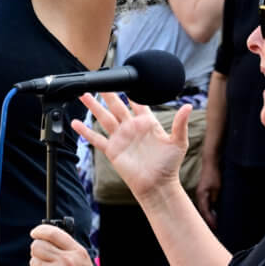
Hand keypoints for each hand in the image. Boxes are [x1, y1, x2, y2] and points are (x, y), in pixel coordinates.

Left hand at [29, 223, 110, 265]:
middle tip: (43, 260)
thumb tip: (47, 242)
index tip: (35, 233)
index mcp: (77, 252)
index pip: (52, 233)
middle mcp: (67, 261)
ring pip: (34, 262)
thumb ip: (67, 251)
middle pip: (37, 246)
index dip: (40, 231)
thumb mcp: (84, 263)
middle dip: (37, 252)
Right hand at [75, 92, 189, 200]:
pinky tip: (76, 123)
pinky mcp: (112, 150)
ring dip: (94, 107)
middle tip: (100, 81)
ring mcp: (120, 139)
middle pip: (116, 106)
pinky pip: (96, 139)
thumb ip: (180, 123)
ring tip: (83, 94)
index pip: (137, 103)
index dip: (131, 91)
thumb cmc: (169, 165)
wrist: (158, 186)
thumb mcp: (178, 142)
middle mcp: (132, 128)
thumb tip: (188, 106)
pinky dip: (85, 131)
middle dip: (108, 94)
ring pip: (104, 118)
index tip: (124, 79)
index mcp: (147, 123)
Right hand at [196, 157, 221, 227]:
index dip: (210, 221)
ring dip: (208, 216)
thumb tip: (214, 211)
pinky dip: (210, 210)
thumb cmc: (214, 174)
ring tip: (214, 225)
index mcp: (201, 196)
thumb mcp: (217, 188)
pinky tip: (215, 213)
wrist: (211, 161)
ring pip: (204, 208)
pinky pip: (206, 204)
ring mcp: (202, 193)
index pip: (204, 212)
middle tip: (214, 230)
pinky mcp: (205, 191)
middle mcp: (200, 196)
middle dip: (208, 221)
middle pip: (203, 212)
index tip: (216, 229)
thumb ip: (215, 200)